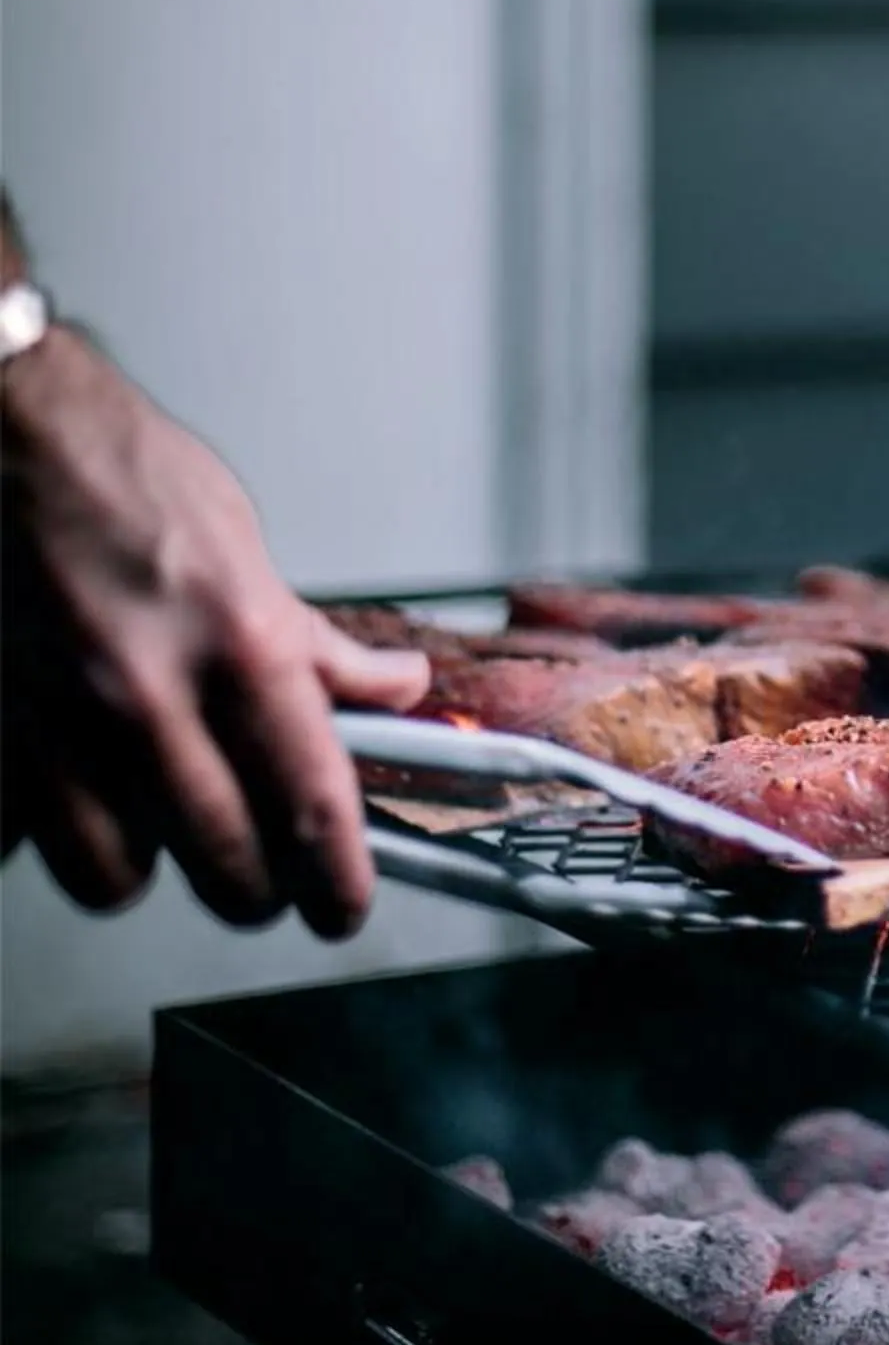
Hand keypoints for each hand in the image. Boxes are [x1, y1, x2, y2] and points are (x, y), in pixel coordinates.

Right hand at [1, 327, 427, 930]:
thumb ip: (317, 643)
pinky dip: (58, 835)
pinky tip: (80, 796)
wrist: (7, 438)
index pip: (313, 803)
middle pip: (225, 865)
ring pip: (116, 876)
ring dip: (151, 870)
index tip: (344, 906)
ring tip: (165, 830)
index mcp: (240, 643)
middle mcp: (150, 694)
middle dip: (259, 892)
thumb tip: (393, 688)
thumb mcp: (249, 550)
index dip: (339, 880)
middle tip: (268, 876)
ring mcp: (61, 720)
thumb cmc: (123, 477)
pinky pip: (29, 838)